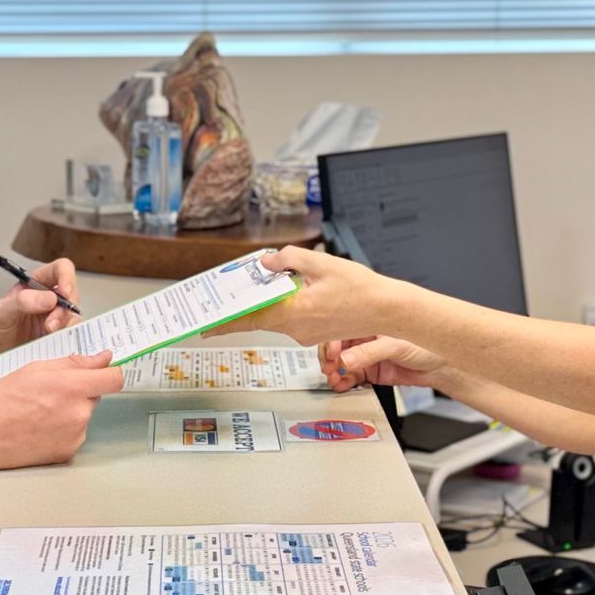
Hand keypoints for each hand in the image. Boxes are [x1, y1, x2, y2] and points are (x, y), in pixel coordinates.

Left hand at [0, 258, 82, 358]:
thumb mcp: (1, 311)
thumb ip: (22, 301)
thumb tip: (50, 298)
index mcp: (36, 283)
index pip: (60, 269)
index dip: (67, 277)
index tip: (64, 292)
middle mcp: (48, 298)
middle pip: (72, 293)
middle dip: (65, 307)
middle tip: (51, 323)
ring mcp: (54, 317)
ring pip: (73, 314)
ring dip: (64, 323)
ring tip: (48, 333)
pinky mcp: (56, 336)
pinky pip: (71, 333)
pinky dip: (66, 336)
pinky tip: (53, 341)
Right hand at [0, 351, 124, 473]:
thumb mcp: (35, 369)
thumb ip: (74, 363)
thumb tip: (102, 359)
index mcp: (72, 388)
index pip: (114, 379)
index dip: (108, 373)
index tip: (101, 372)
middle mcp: (78, 414)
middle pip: (94, 396)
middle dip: (79, 392)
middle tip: (49, 393)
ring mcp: (75, 437)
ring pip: (82, 416)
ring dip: (69, 412)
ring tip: (37, 412)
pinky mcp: (67, 454)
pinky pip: (73, 435)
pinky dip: (61, 431)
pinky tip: (37, 429)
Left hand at [211, 245, 398, 346]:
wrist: (388, 310)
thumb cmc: (361, 289)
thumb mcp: (323, 263)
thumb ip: (290, 260)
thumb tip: (266, 262)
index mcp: (294, 312)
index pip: (250, 319)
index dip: (225, 322)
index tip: (207, 326)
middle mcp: (296, 328)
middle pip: (261, 316)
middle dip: (247, 302)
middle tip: (232, 292)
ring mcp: (306, 334)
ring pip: (277, 316)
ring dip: (271, 301)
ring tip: (271, 280)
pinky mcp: (315, 334)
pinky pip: (291, 319)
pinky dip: (286, 305)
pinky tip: (295, 289)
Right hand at [320, 336, 446, 392]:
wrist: (442, 367)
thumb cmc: (427, 346)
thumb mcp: (396, 345)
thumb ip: (369, 353)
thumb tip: (346, 359)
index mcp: (370, 322)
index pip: (343, 329)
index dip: (333, 342)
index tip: (330, 355)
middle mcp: (366, 337)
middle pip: (338, 347)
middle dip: (330, 358)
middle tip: (328, 369)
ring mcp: (367, 355)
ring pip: (342, 363)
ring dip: (334, 371)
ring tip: (334, 379)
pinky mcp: (371, 372)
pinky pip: (351, 376)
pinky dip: (343, 381)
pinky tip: (341, 384)